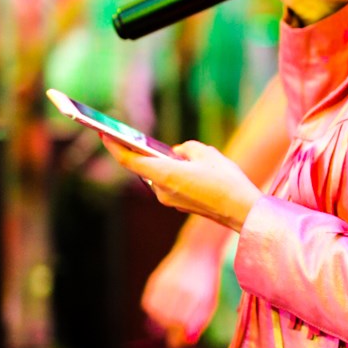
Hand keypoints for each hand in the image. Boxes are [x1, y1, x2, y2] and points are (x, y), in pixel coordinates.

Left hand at [98, 136, 260, 231]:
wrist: (243, 211)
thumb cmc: (226, 181)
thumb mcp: (208, 153)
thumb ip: (187, 148)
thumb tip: (178, 153)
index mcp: (164, 175)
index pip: (129, 161)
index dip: (114, 147)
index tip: (104, 135)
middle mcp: (162, 191)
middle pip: (145, 168)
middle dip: (146, 153)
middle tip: (142, 138)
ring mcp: (170, 201)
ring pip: (160, 176)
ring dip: (164, 164)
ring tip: (178, 152)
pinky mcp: (180, 205)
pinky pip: (170, 185)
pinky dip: (173, 174)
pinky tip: (189, 168)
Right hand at [142, 239, 224, 347]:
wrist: (197, 252)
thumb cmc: (205, 282)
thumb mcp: (208, 302)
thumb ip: (197, 323)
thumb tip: (181, 344)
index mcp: (197, 296)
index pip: (185, 325)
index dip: (182, 333)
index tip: (182, 335)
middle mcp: (180, 289)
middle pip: (170, 321)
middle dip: (173, 326)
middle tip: (179, 321)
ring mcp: (166, 284)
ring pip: (157, 315)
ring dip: (163, 319)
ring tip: (173, 311)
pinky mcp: (155, 281)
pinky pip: (148, 305)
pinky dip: (154, 309)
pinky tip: (163, 304)